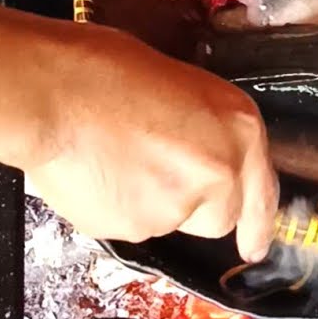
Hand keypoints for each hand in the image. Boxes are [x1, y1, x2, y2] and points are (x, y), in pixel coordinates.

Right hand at [0, 5, 277, 261]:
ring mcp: (180, 205)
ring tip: (118, 159)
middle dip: (194, 207)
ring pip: (171, 222)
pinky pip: (131, 227)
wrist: (54, 93)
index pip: (263, 191)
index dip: (258, 223)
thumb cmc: (106, 72)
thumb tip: (204, 152)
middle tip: (156, 173)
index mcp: (241, 128)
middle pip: (219, 219)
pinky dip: (117, 208)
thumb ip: (209, 132)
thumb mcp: (184, 87)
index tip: (255, 246)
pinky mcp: (137, 227)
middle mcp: (221, 171)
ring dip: (151, 203)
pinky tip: (100, 174)